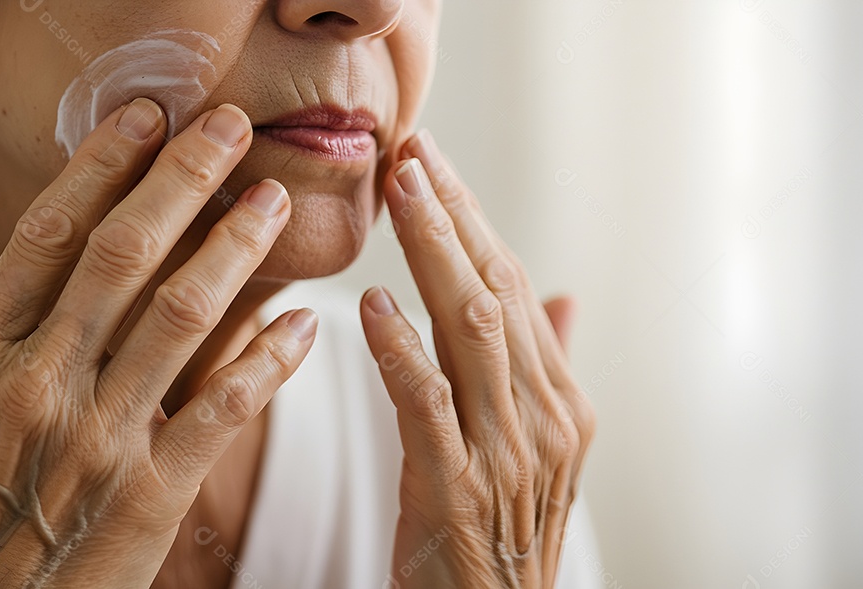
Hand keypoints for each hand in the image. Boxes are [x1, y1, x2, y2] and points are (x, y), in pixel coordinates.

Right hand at [0, 100, 317, 587]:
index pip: (43, 238)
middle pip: (121, 257)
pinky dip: (269, 361)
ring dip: (235, 251)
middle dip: (181, 181)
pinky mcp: (151, 495)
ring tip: (270, 202)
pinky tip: (302, 325)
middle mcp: (35, 387)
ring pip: (181, 317)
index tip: (140, 119)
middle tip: (226, 129)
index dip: (99, 169)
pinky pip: (224, 410)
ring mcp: (97, 440)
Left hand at [360, 130, 595, 587]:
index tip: (432, 159)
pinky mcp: (456, 487)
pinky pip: (429, 406)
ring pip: (471, 329)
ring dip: (434, 255)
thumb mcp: (534, 447)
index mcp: (558, 398)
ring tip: (399, 193)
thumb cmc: (498, 531)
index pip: (514, 284)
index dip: (473, 217)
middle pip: (497, 289)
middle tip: (412, 150)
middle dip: (453, 214)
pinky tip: (373, 307)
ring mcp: (505, 450)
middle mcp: (543, 415)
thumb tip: (565, 298)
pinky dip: (402, 351)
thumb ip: (546, 369)